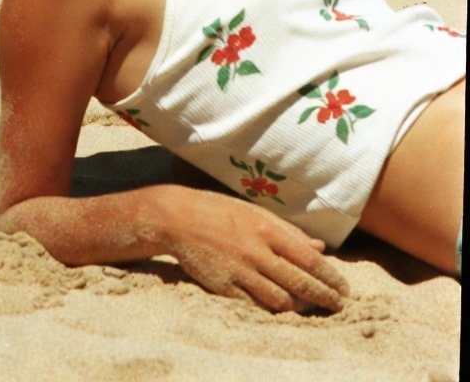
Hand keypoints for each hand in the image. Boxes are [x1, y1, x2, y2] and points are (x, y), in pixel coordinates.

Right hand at [166, 189, 348, 312]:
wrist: (178, 218)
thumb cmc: (220, 211)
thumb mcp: (255, 213)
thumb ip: (288, 231)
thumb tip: (319, 245)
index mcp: (266, 229)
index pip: (308, 258)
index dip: (329, 276)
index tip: (344, 288)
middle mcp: (256, 251)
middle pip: (299, 282)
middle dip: (323, 297)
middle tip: (339, 306)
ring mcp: (240, 271)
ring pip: (279, 299)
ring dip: (300, 307)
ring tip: (311, 309)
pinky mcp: (224, 287)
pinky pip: (254, 306)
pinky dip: (271, 310)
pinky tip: (282, 311)